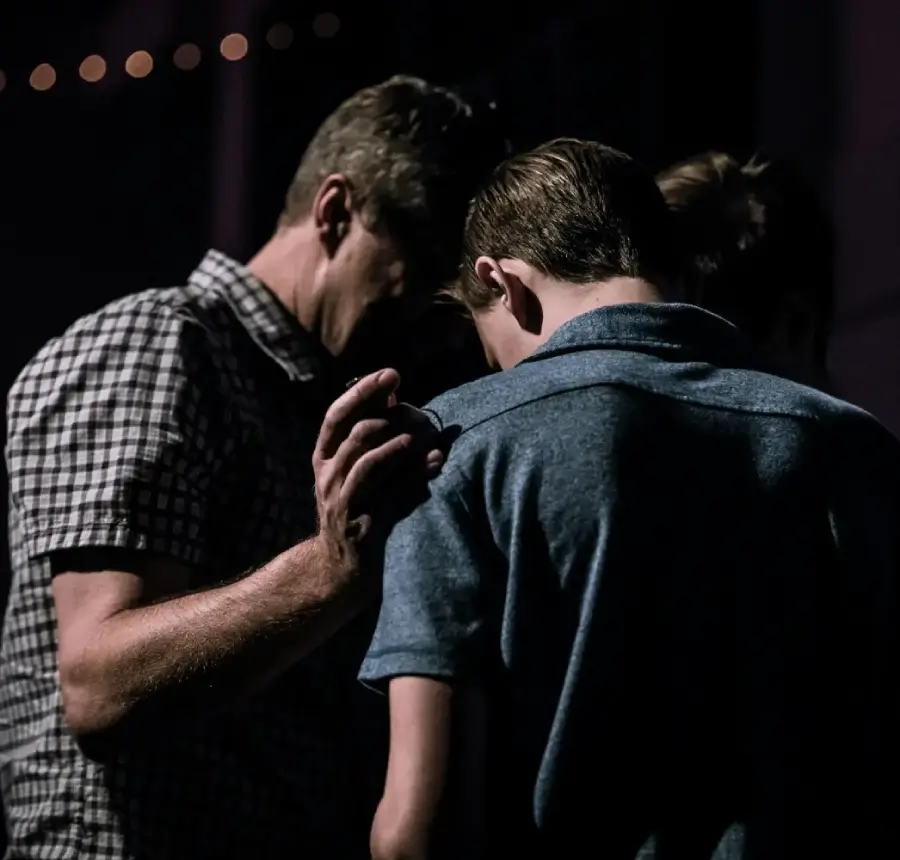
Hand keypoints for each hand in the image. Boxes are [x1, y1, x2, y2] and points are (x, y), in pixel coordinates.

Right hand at [312, 369, 443, 563]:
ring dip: (399, 446)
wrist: (341, 568)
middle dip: (389, 418)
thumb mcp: (354, 469)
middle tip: (418, 409)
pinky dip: (414, 476)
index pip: (336, 415)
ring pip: (367, 464)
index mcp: (323, 457)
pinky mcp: (365, 526)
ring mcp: (344, 503)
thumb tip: (391, 392)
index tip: (391, 373)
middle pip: (355, 436)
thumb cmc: (357, 506)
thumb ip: (369, 432)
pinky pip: (390, 495)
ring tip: (423, 434)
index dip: (362, 391)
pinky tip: (435, 461)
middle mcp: (328, 477)